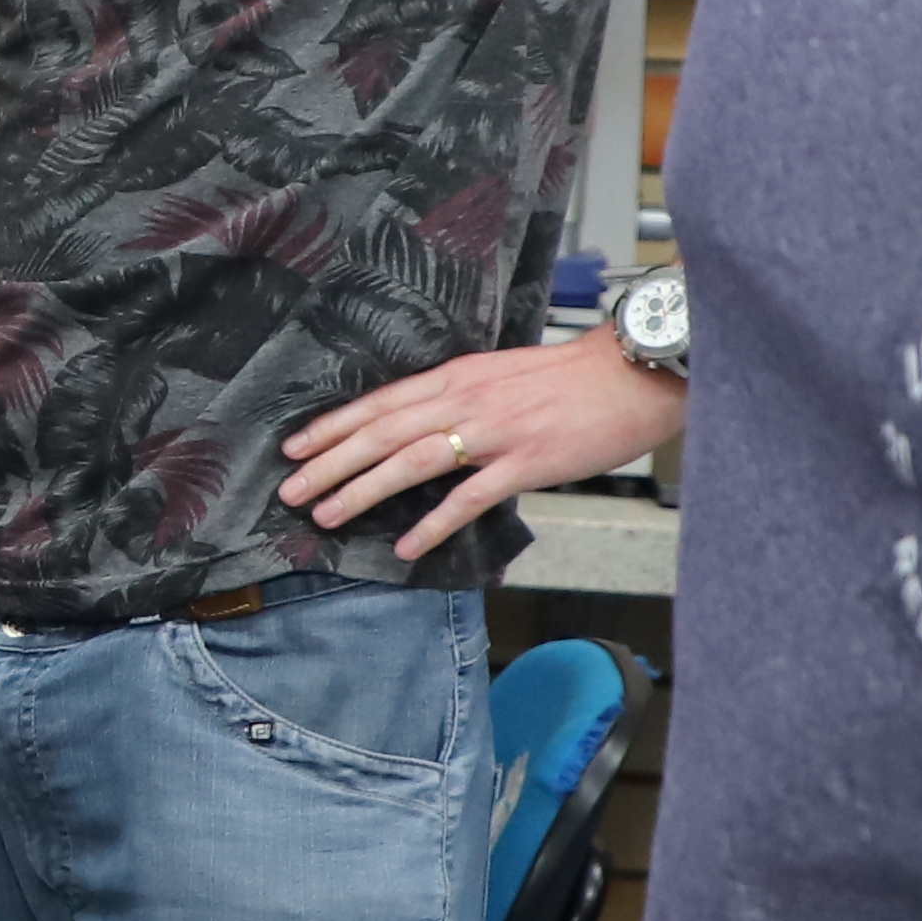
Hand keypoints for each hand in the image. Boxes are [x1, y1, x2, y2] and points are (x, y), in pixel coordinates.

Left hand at [282, 329, 680, 561]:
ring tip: (327, 515)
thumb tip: (421, 424)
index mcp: (457, 376)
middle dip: (330, 462)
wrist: (632, 374)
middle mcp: (465, 400)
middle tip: (290, 490)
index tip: (293, 447)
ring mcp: (494, 432)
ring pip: (411, 462)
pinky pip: (469, 498)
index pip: (379, 402)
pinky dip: (434, 523)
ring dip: (363, 490)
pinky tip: (407, 546)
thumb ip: (459, 396)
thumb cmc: (570, 378)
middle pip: (382, 432)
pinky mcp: (525, 463)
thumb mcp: (501, 374)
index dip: (332, 426)